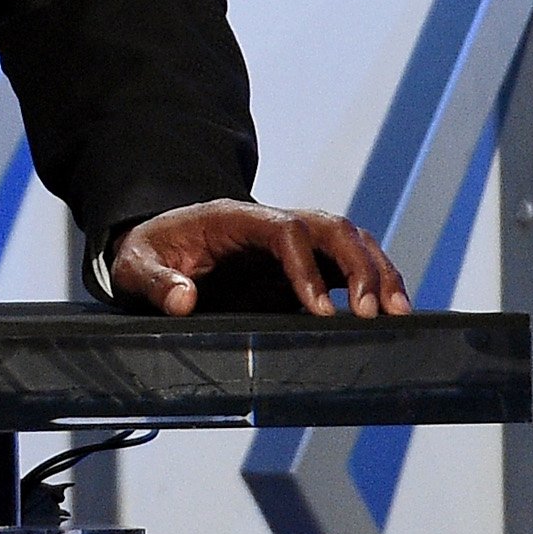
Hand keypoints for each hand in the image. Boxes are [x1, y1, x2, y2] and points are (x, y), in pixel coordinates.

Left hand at [108, 200, 409, 318]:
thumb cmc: (150, 252)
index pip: (284, 231)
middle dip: (359, 266)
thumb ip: (155, 281)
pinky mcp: (303, 263)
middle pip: (330, 228)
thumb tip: (183, 300)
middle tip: (374, 313)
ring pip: (349, 240)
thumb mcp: (135, 265)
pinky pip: (348, 262)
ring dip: (378, 271)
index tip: (321, 310)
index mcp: (233, 219)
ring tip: (398, 314)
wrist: (159, 245)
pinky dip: (375, 280)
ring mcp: (292, 241)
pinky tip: (392, 312)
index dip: (306, 268)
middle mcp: (271, 222)